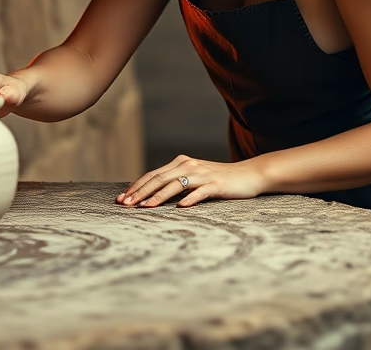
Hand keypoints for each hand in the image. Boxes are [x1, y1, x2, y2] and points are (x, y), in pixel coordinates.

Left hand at [117, 154, 268, 208]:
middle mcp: (189, 166)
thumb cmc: (219, 180)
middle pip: (158, 178)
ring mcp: (202, 174)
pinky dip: (189, 199)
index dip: (135, 186)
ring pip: (175, 184)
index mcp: (180, 163)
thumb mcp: (194, 178)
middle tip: (125, 205)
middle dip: (140, 192)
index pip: (152, 175)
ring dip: (158, 196)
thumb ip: (176, 182)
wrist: (249, 175)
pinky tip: (180, 207)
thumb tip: (150, 195)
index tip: (121, 199)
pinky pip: (200, 192)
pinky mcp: (216, 184)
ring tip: (145, 207)